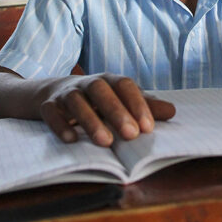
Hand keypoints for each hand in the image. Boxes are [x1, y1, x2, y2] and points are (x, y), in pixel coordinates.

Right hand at [39, 73, 175, 146]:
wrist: (52, 92)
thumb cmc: (96, 99)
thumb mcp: (120, 100)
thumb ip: (145, 106)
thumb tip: (172, 111)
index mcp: (109, 80)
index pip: (125, 86)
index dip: (137, 104)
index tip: (148, 128)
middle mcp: (87, 83)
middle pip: (101, 91)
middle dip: (117, 112)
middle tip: (131, 135)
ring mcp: (66, 94)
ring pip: (76, 101)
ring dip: (91, 120)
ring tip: (105, 142)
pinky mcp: (48, 106)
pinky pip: (52, 113)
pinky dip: (61, 125)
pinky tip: (72, 140)